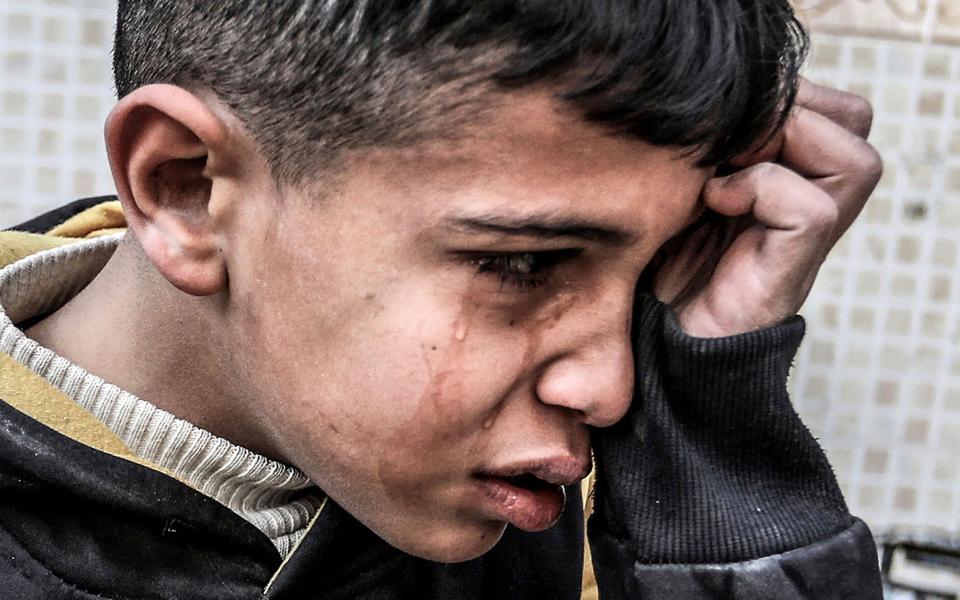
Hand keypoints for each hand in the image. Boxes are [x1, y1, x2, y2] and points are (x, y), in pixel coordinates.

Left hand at [652, 78, 882, 336]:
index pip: (829, 107)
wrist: (654, 338)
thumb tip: (719, 98)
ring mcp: (806, 239)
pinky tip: (715, 200)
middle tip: (729, 138)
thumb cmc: (657, 259)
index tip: (722, 118)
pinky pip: (812, 208)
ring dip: (785, 145)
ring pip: (855, 161)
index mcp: (788, 176)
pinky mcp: (791, 270)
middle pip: (854, 122)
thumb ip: (712, 144)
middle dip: (790, 110)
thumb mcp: (680, 185)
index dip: (786, 93)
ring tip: (725, 165)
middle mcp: (810, 202)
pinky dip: (762, 189)